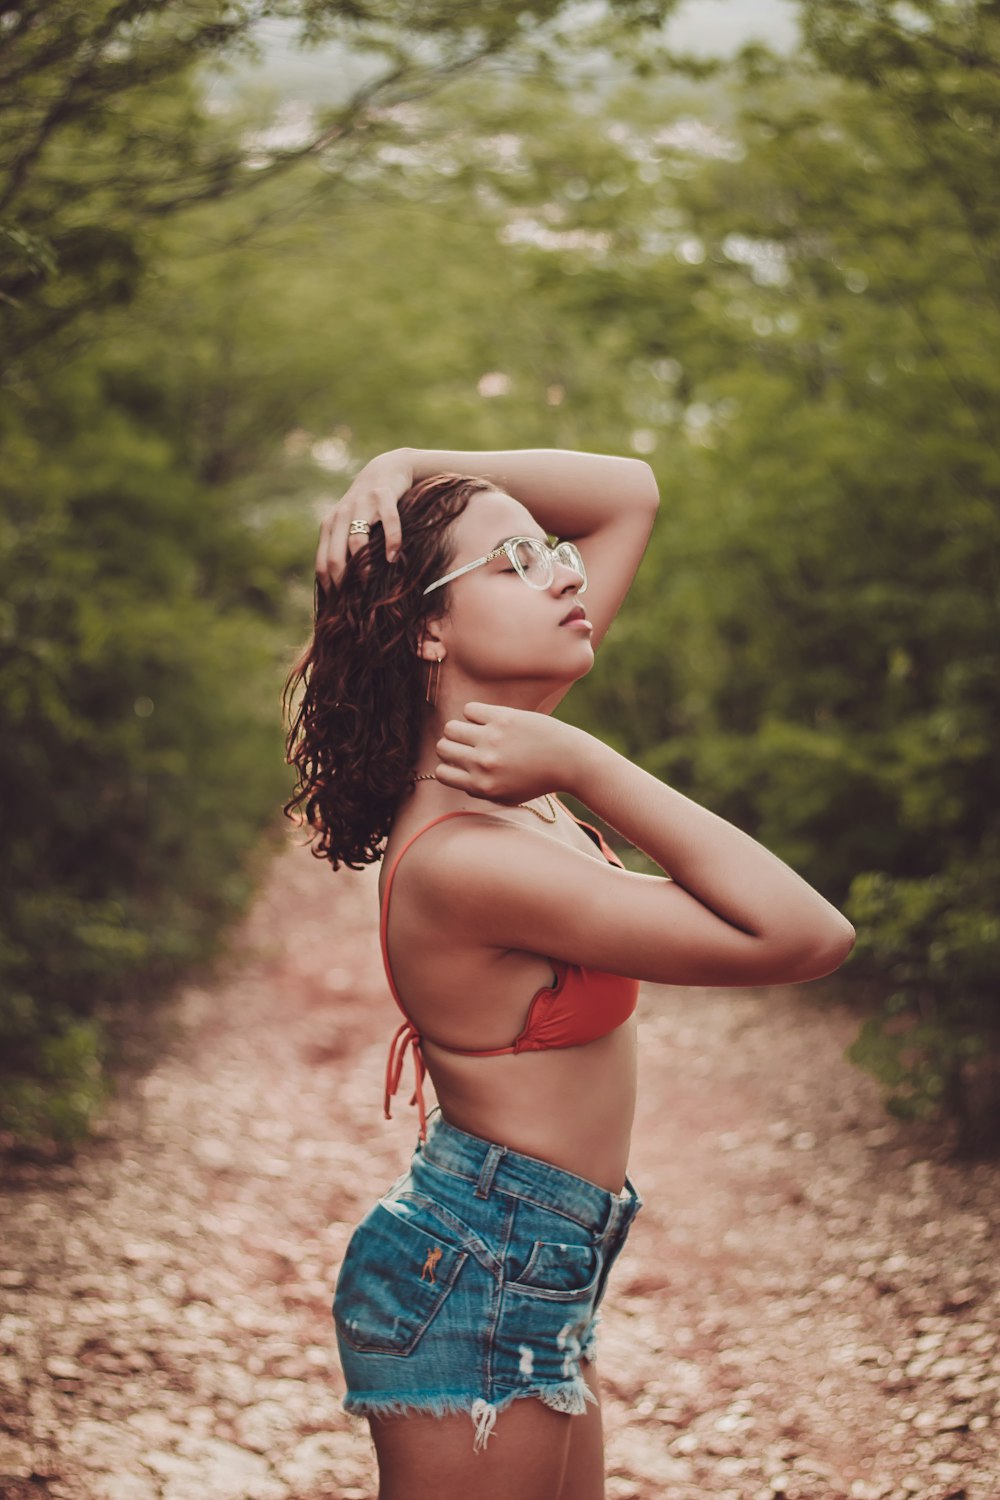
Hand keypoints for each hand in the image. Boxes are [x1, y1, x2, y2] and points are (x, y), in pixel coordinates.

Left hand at [315, 448, 412, 589]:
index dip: (330, 587)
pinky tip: (393, 556)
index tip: (343, 606)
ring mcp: (362, 505)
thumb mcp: (349, 524)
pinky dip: (391, 542)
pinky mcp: (383, 496)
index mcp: (329, 525)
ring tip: (373, 581)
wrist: (386, 470)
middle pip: (335, 556)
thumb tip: (341, 589)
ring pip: (356, 541)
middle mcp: (341, 515)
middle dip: (345, 582)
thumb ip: (342, 548)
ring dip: (365, 566)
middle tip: (357, 601)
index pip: (322, 563)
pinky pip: (388, 523)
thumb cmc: (368, 507)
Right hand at [434, 702, 585, 805]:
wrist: (570, 761)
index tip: (462, 761)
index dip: (449, 766)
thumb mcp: (507, 796)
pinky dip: (475, 714)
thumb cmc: (539, 780)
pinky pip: (470, 709)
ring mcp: (491, 739)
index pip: (442, 773)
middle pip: (443, 748)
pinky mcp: (502, 718)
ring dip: (460, 729)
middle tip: (469, 744)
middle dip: (452, 746)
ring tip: (476, 731)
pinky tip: (490, 719)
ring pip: (451, 728)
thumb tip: (452, 771)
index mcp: (482, 786)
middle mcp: (483, 764)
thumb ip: (478, 788)